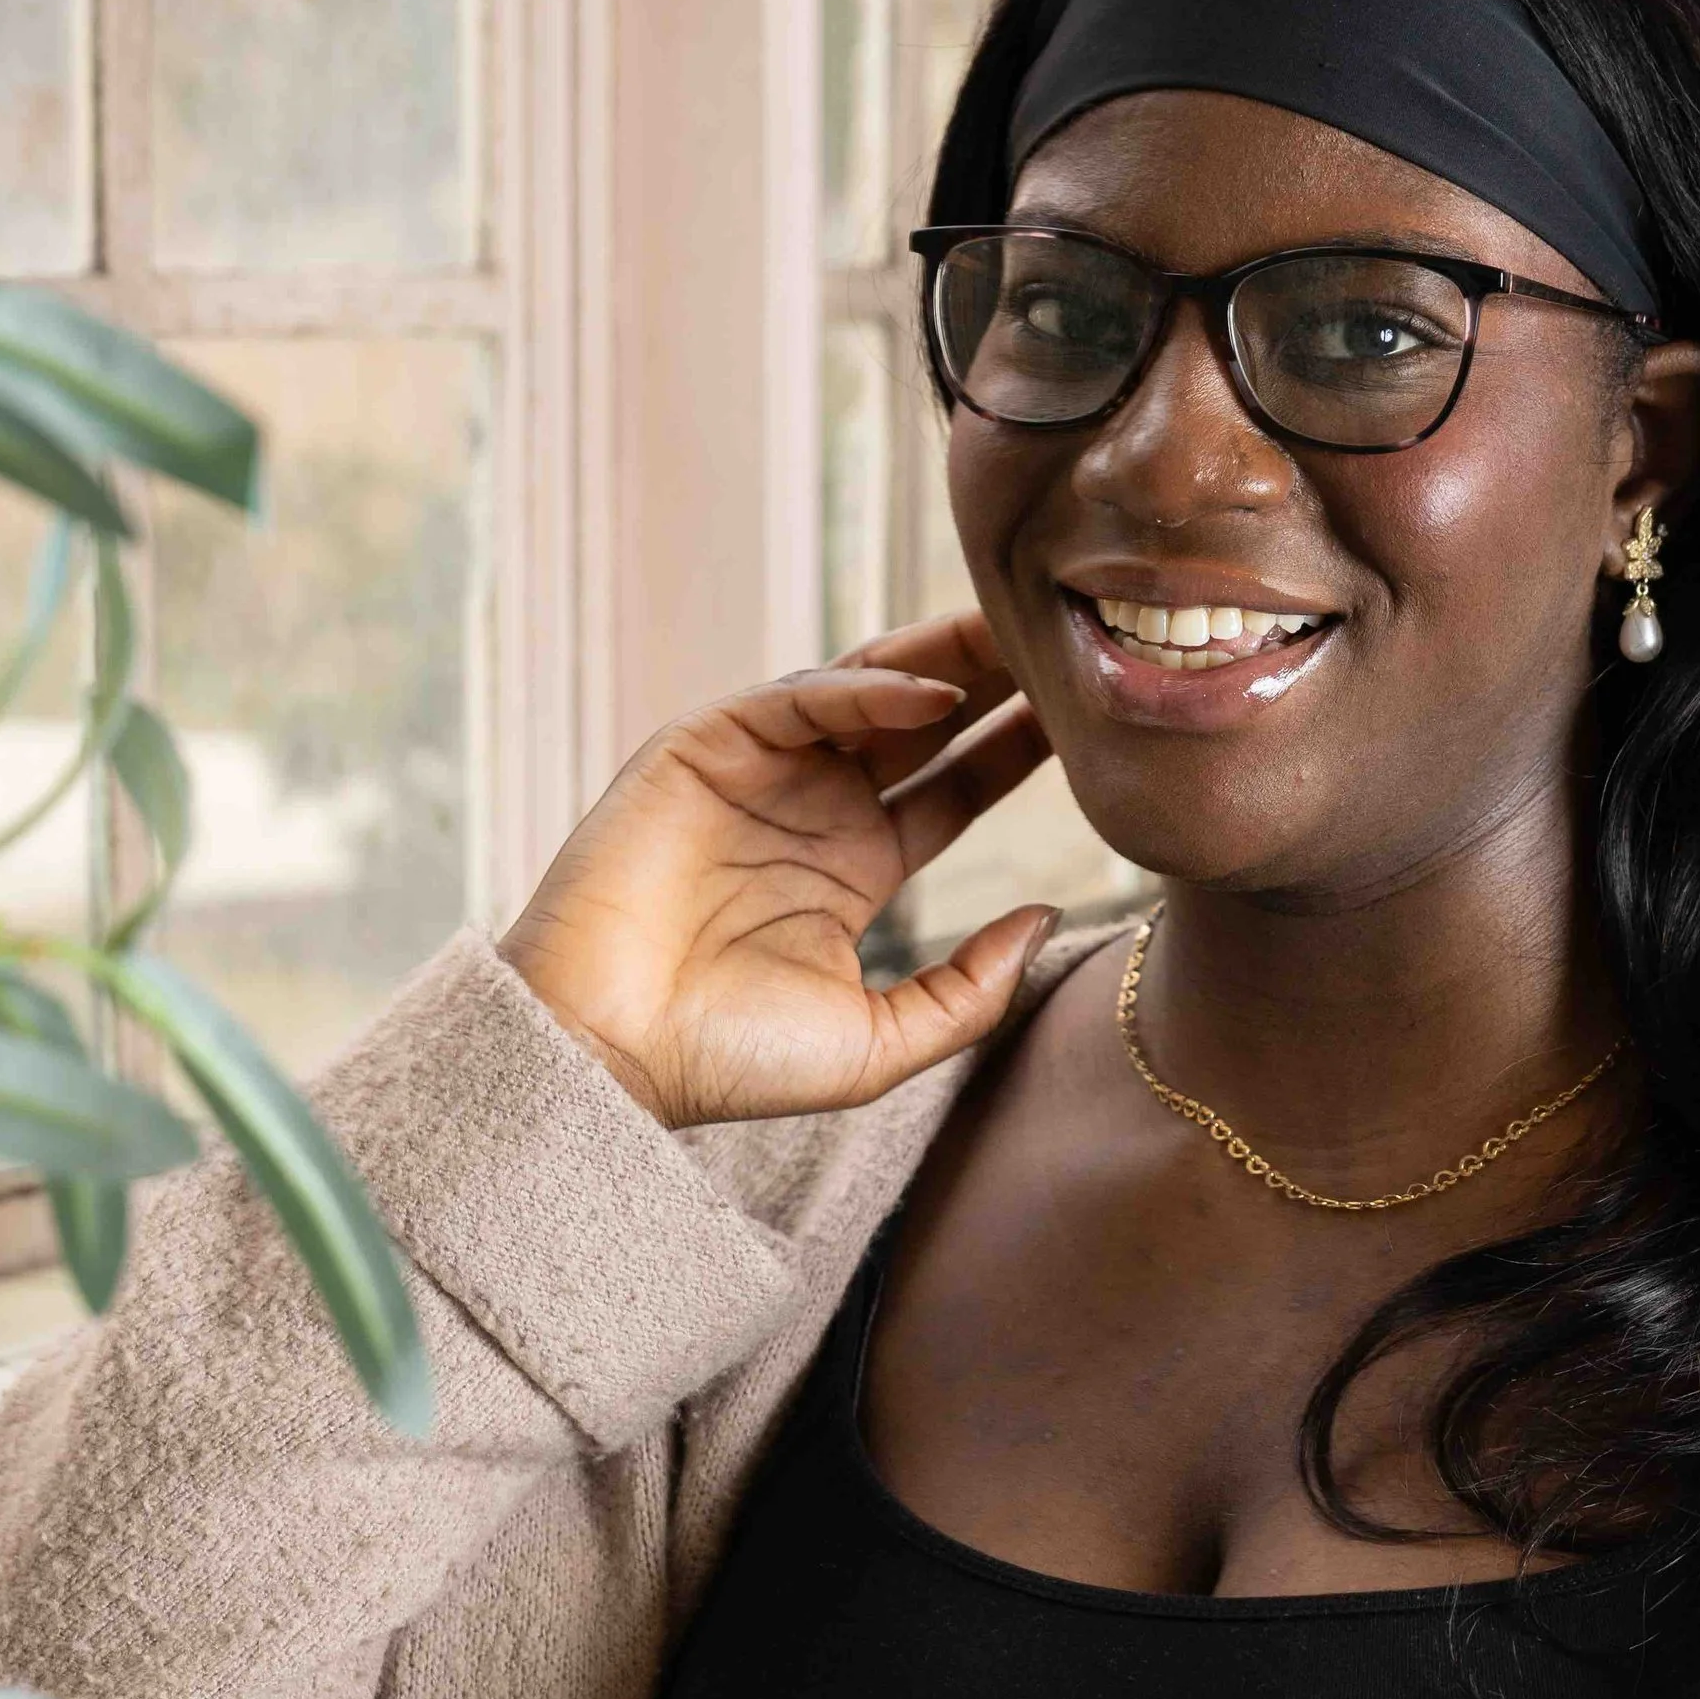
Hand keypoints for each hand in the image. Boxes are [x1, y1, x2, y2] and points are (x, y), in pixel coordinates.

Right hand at [497, 610, 1059, 1125]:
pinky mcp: (702, 749)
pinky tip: (930, 693)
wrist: (608, 1056)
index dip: (1018, 749)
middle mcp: (811, 807)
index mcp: (853, 865)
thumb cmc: (729, 1063)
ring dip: (942, 660)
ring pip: (866, 689)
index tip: (1091, 722)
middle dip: (992, 680)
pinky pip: (795, 700)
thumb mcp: (881, 1041)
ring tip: (1017, 635)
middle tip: (1071, 644)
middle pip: (922, 720)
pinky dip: (862, 688)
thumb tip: (1049, 917)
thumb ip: (970, 989)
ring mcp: (758, 772)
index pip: (954, 785)